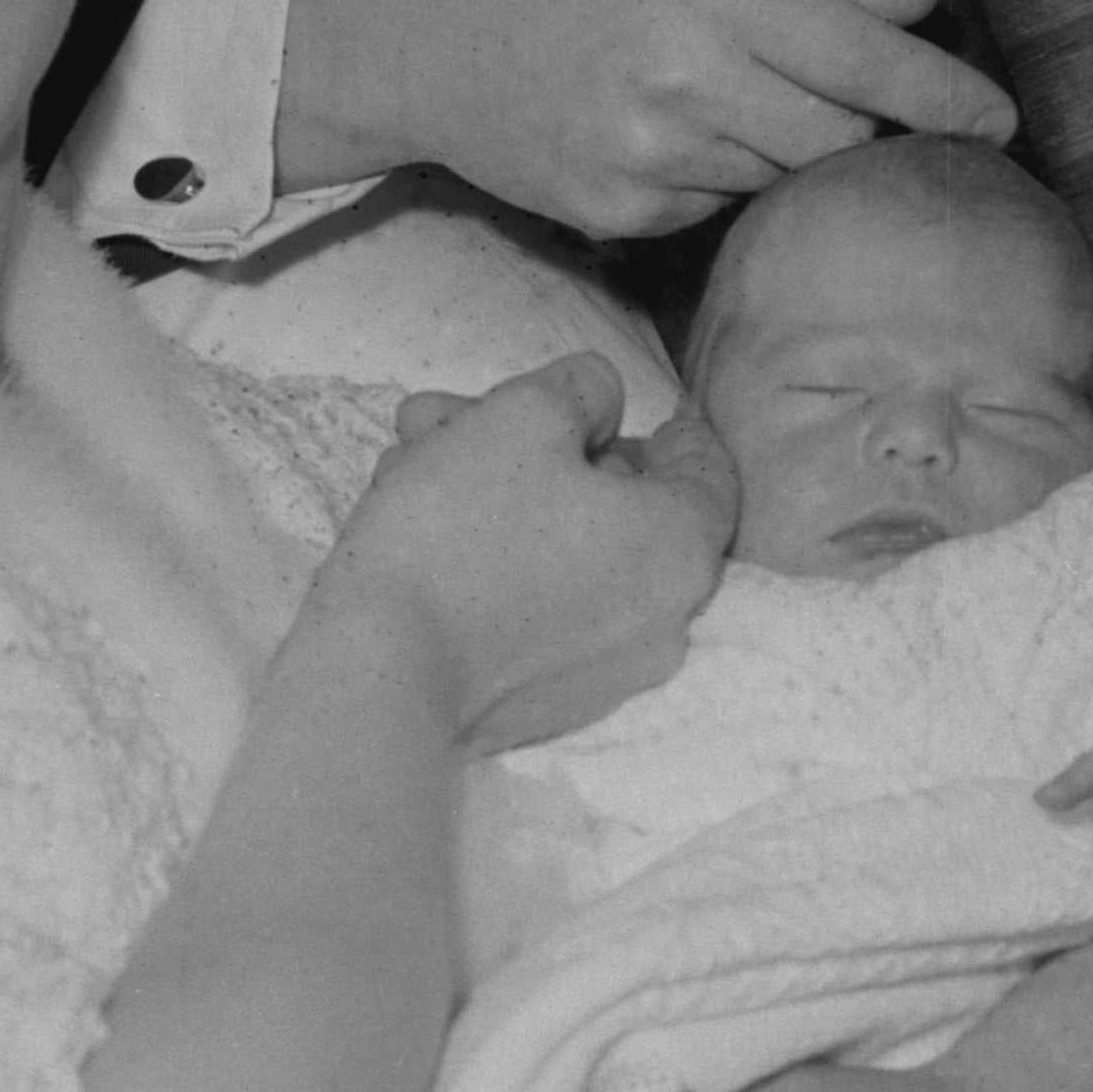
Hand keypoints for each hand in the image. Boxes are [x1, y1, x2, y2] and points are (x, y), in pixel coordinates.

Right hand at [280, 0, 1014, 236]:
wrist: (420, 28)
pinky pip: (715, 208)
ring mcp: (649, 158)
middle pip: (841, 136)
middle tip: (853, 99)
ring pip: (781, 177)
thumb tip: (920, 5)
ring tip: (724, 94)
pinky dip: (718, 176)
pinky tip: (664, 129)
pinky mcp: (617, 213)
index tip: (1000, 122)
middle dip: (867, 124)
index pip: (869, 60)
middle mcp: (686, 80)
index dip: (947, 97)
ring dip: (787, 146)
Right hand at [326, 352, 736, 754]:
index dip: (678, 431)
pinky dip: (501, 556)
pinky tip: (427, 517)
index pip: (708, 474)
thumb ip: (580, 389)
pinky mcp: (549, 702)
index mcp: (680, 548)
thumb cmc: (464, 529)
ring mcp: (607, 670)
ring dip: (505, 492)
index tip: (659, 414)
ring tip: (420, 452)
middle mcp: (663, 618)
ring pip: (566, 549)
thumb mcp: (523, 416)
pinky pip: (540, 604)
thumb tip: (600, 403)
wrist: (384, 672)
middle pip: (618, 504)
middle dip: (544, 445)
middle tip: (474, 411)